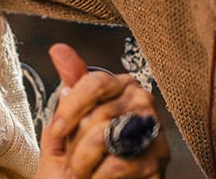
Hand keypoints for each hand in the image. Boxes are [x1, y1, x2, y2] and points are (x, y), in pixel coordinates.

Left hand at [34, 43, 168, 177]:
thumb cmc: (78, 157)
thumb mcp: (67, 120)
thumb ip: (69, 85)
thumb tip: (59, 50)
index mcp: (120, 85)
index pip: (95, 82)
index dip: (71, 108)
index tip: (57, 130)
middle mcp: (142, 104)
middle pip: (98, 113)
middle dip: (75, 142)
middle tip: (70, 158)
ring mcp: (154, 135)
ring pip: (106, 138)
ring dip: (84, 160)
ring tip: (80, 170)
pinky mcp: (158, 165)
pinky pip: (119, 165)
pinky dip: (99, 176)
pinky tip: (97, 178)